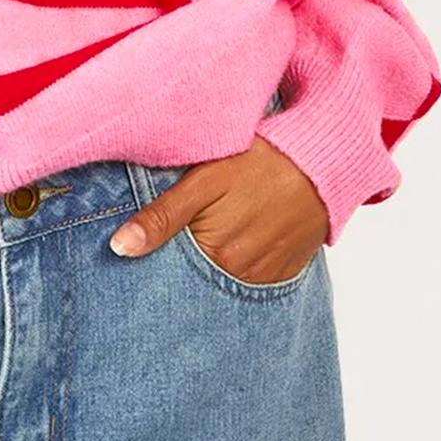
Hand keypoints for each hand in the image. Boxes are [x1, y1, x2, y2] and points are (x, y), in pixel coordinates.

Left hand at [108, 135, 328, 284]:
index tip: (135, 246)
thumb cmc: (259, 161)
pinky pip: (248, 279)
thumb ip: (162, 216)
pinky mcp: (283, 274)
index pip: (169, 270)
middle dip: (178, 261)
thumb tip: (118, 249)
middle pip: (194, 277)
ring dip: (208, 262)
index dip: (153, 255)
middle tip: (183, 227)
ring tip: (213, 227)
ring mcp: (264, 279)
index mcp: (216, 256)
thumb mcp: (205, 180)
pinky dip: (235, 264)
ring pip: (219, 278)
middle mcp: (241, 277)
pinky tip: (235, 236)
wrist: (322, 161)